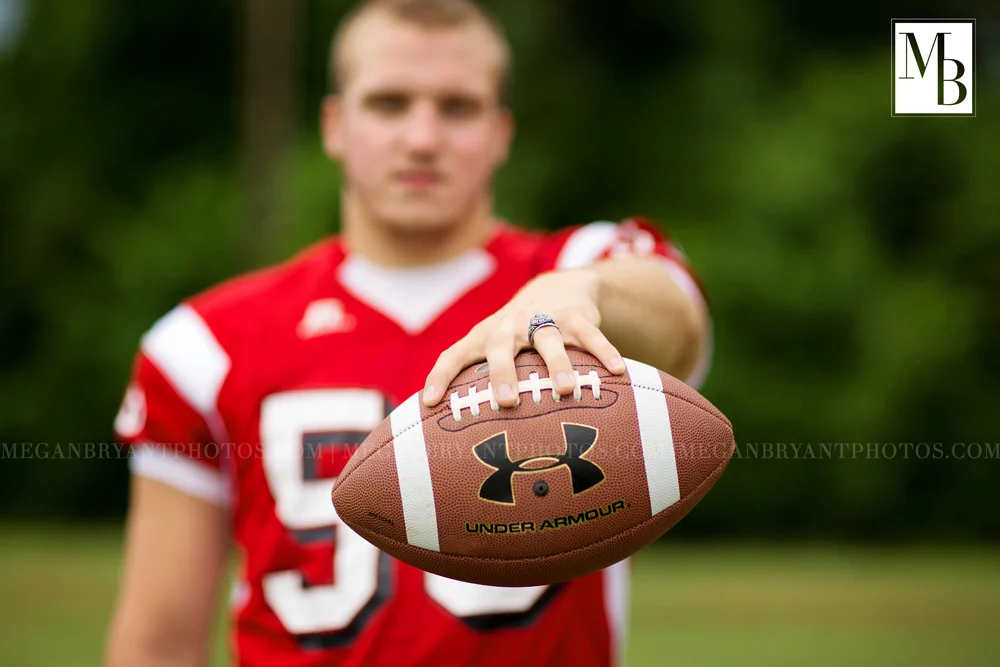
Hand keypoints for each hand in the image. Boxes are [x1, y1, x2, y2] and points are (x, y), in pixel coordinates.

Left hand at [422, 268, 626, 406]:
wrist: (557, 286)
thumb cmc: (517, 335)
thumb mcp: (494, 347)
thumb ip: (478, 381)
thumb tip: (455, 438)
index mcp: (484, 336)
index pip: (455, 354)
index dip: (440, 376)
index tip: (430, 402)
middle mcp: (510, 325)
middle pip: (501, 346)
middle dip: (503, 372)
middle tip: (507, 401)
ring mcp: (544, 318)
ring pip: (549, 339)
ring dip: (558, 363)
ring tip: (565, 389)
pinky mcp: (576, 316)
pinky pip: (591, 334)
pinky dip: (604, 351)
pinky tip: (617, 371)